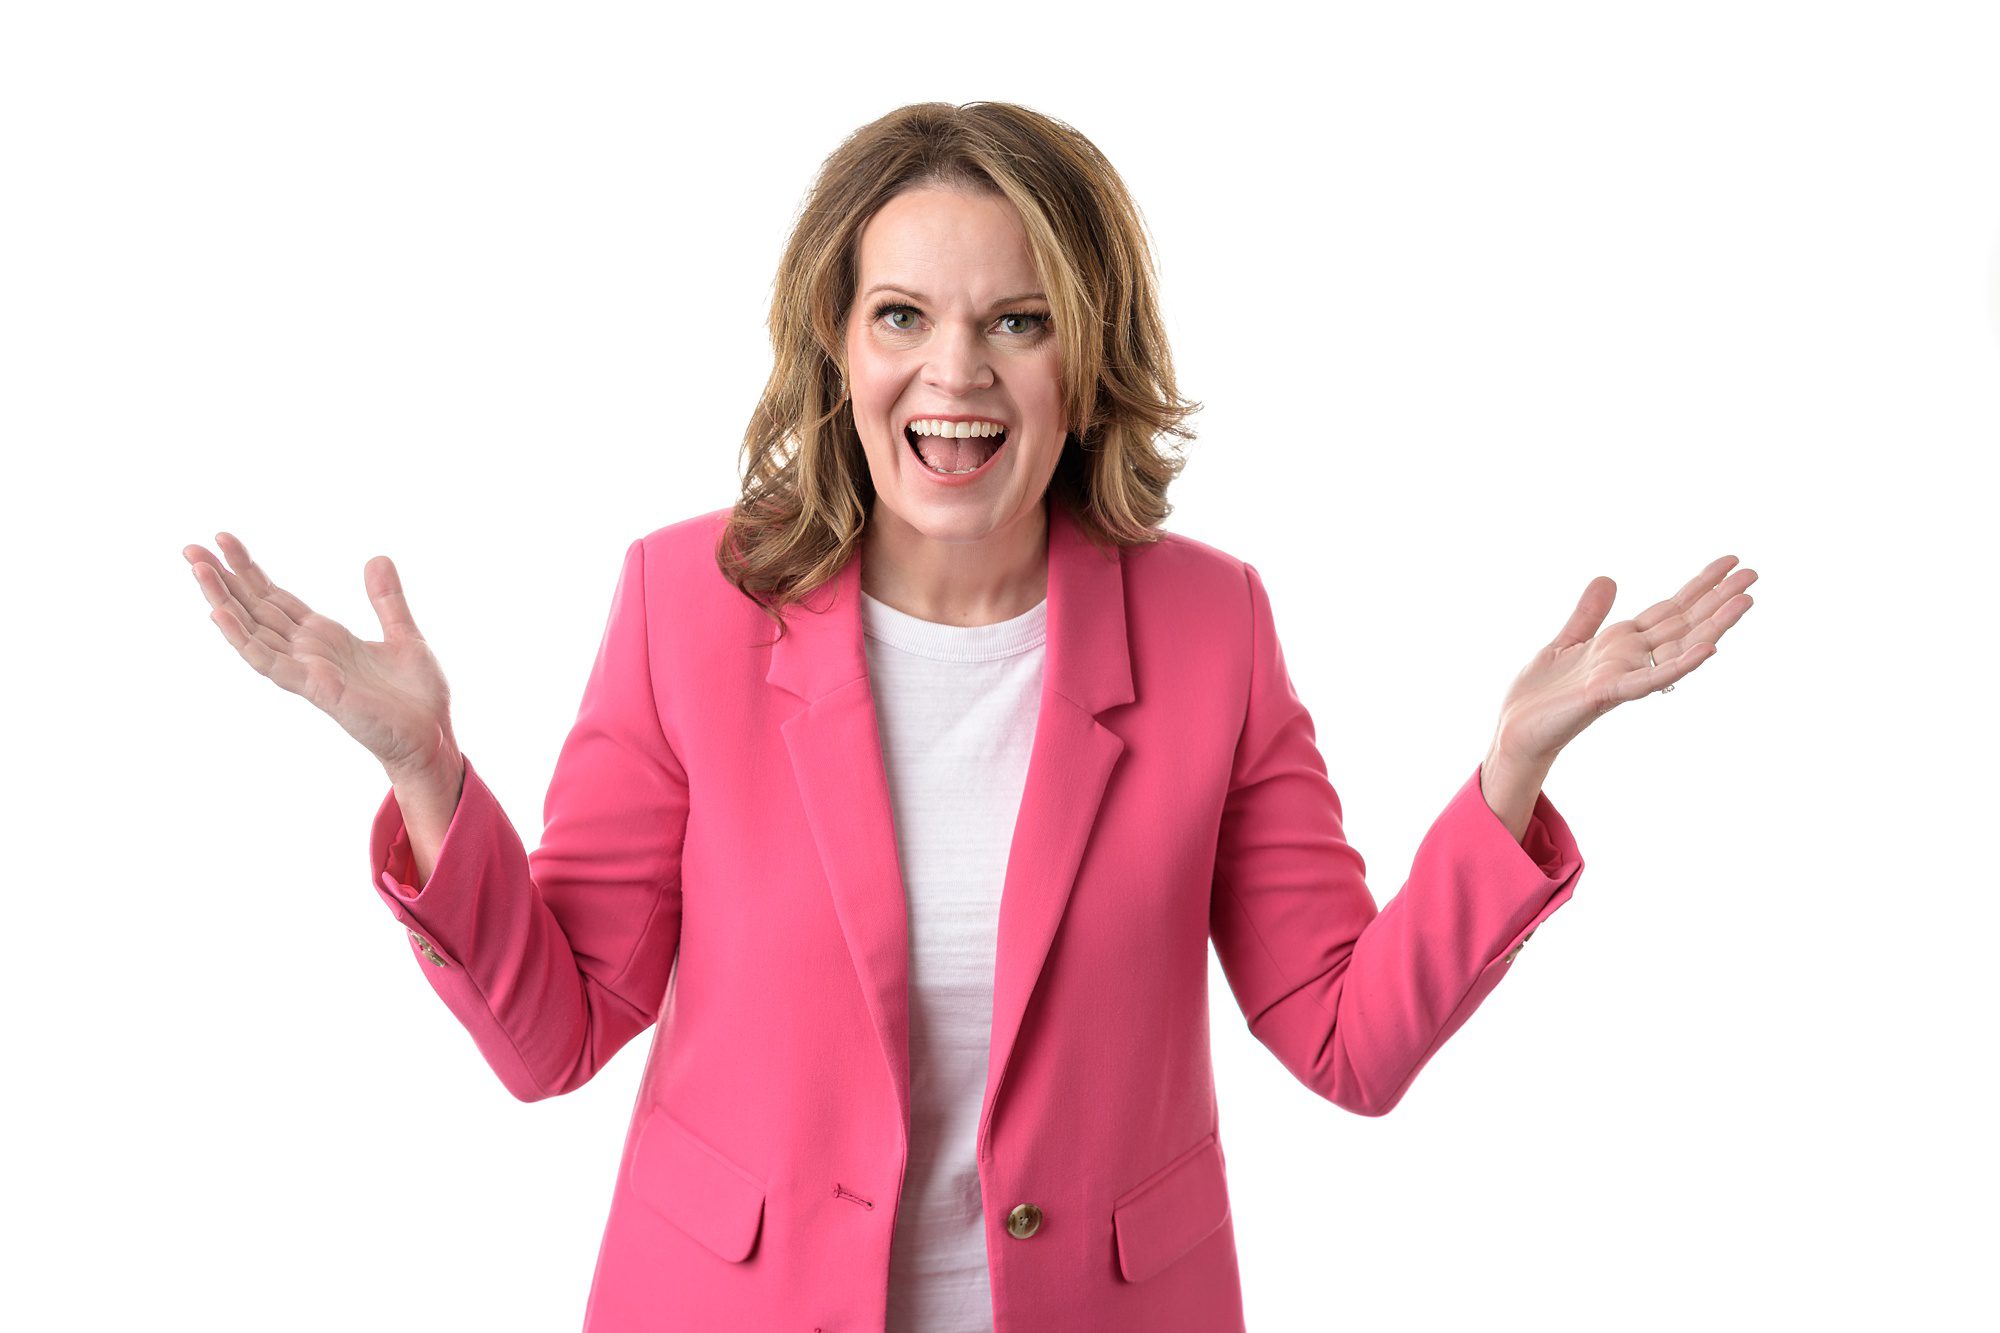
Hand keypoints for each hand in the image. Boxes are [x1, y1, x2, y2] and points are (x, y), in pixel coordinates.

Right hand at [183, 532, 459, 779]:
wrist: (434, 737)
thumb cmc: (416, 698)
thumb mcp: (405, 635)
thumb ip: (387, 600)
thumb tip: (377, 558)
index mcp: (325, 637)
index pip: (276, 598)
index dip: (250, 570)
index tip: (224, 539)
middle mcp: (308, 651)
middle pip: (256, 609)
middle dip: (224, 579)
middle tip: (190, 548)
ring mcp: (308, 670)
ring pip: (253, 631)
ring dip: (224, 601)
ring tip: (198, 570)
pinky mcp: (317, 689)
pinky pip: (271, 662)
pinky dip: (243, 639)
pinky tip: (220, 614)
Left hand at [1491, 554, 1756, 762]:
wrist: (1517, 731)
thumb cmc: (1542, 695)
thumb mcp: (1566, 642)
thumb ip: (1589, 615)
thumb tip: (1609, 578)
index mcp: (1622, 643)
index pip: (1670, 609)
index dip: (1699, 585)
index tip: (1730, 563)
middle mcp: (1631, 658)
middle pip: (1683, 622)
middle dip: (1717, 597)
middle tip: (1753, 574)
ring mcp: (1624, 675)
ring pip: (1678, 646)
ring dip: (1713, 624)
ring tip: (1745, 601)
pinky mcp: (1607, 693)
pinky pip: (1651, 678)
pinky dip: (1680, 664)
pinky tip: (1708, 648)